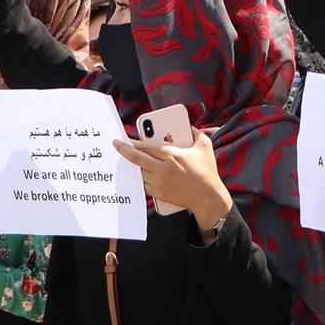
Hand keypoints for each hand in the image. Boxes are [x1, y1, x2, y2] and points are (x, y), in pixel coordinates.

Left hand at [114, 129, 232, 234]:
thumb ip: (195, 132)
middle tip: (117, 145)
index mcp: (171, 155)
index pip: (145, 146)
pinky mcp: (158, 193)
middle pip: (137, 158)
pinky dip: (142, 178)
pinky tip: (143, 173)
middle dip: (124, 150)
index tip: (124, 138)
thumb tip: (188, 126)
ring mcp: (159, 182)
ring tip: (130, 159)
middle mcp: (162, 169)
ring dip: (135, 165)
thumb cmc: (207, 172)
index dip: (132, 142)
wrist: (208, 198)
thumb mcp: (205, 147)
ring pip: (139, 171)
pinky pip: (144, 184)